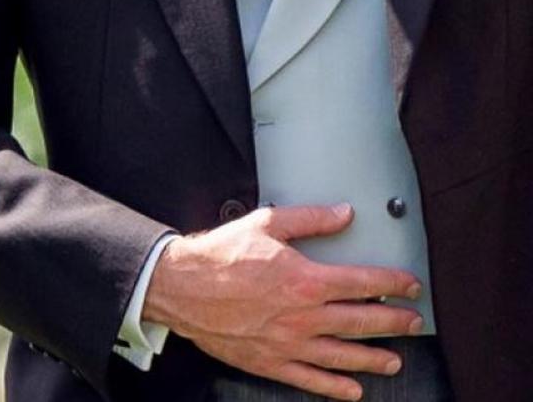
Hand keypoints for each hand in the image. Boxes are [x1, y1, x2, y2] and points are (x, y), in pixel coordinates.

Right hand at [143, 203, 423, 400]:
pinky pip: (312, 380)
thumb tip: (343, 213)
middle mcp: (304, 316)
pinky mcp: (272, 362)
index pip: (364, 282)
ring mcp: (290, 344)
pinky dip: (336, 388)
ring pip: (345, 356)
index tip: (410, 284)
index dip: (393, 283)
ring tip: (394, 360)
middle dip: (395, 322)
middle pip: (363, 321)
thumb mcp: (265, 223)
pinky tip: (352, 389)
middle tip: (414, 322)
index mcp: (305, 280)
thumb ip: (309, 219)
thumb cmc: (221, 254)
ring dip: (374, 358)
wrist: (183, 287)